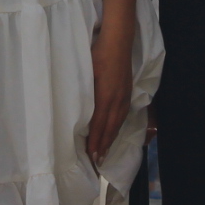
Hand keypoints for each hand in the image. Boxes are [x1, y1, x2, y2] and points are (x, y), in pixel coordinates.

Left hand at [86, 18, 133, 166]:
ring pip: (117, 124)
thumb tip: (77, 110)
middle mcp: (116, 101)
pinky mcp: (127, 93)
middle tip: (97, 162)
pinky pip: (122, 116)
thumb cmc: (98, 54)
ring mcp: (124, 98)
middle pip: (109, 129)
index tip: (91, 157)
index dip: (95, 142)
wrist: (118, 42)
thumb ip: (83, 93)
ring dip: (110, 140)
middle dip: (103, 146)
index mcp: (105, 98)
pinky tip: (113, 131)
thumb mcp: (87, 73)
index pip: (99, 126)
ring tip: (104, 153)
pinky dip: (117, 128)